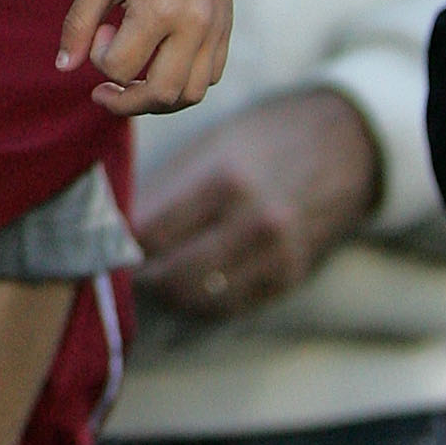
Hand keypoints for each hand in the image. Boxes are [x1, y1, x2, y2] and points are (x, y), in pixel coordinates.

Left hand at [58, 0, 232, 113]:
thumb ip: (78, 22)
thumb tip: (63, 67)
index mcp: (159, 11)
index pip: (122, 68)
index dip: (99, 58)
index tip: (102, 30)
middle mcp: (193, 27)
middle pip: (161, 94)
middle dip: (126, 102)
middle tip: (105, 90)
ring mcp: (215, 32)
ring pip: (190, 95)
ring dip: (157, 99)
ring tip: (134, 83)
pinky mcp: (226, 32)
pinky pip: (209, 78)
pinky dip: (183, 83)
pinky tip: (161, 66)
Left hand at [134, 87, 381, 317]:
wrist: (344, 145)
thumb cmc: (261, 138)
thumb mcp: (210, 145)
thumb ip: (164, 187)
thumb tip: (115, 226)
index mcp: (225, 179)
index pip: (150, 232)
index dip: (119, 241)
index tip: (102, 240)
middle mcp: (255, 223)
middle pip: (172, 275)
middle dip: (139, 274)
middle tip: (121, 265)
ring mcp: (278, 256)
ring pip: (200, 299)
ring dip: (168, 292)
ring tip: (150, 274)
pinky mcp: (291, 278)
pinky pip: (231, 306)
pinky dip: (202, 300)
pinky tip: (187, 283)